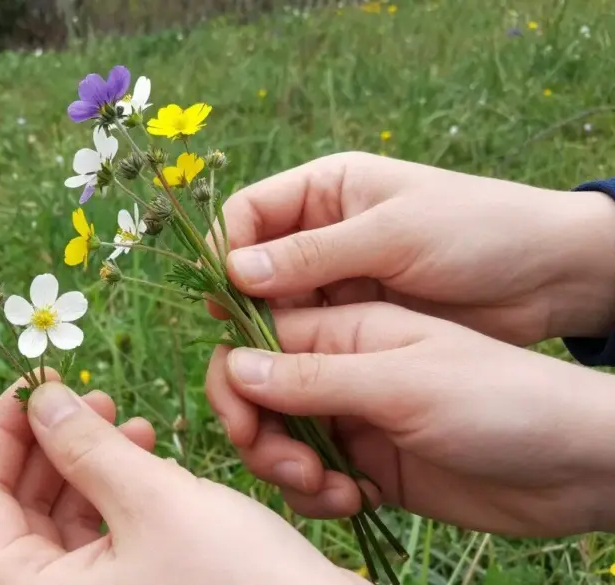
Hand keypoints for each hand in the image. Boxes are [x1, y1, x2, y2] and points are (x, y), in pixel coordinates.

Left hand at [0, 373, 363, 584]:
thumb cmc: (240, 582)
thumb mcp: (153, 502)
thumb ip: (85, 446)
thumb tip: (36, 398)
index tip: (29, 386)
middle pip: (16, 512)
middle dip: (49, 445)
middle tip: (89, 396)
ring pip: (61, 521)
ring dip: (87, 464)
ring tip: (130, 423)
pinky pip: (101, 539)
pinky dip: (117, 493)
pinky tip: (150, 458)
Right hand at [206, 302, 614, 537]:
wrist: (579, 465)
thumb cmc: (502, 398)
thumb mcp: (405, 378)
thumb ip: (315, 374)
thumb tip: (233, 368)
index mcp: (348, 322)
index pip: (259, 334)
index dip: (235, 374)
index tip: (237, 418)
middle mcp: (343, 364)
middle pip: (259, 390)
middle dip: (256, 428)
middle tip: (282, 463)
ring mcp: (355, 412)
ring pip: (280, 435)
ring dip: (286, 465)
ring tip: (325, 488)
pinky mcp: (370, 460)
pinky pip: (313, 474)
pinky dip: (317, 492)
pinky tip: (353, 500)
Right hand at [213, 152, 614, 344]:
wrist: (555, 276)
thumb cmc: (480, 231)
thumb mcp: (395, 235)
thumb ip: (314, 255)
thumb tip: (236, 273)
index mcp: (326, 192)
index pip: (249, 214)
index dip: (227, 251)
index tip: (222, 296)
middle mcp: (322, 237)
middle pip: (254, 272)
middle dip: (242, 310)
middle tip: (238, 353)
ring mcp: (339, 285)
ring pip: (276, 315)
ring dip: (267, 346)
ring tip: (264, 376)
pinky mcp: (357, 327)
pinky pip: (308, 345)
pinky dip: (296, 367)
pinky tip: (293, 389)